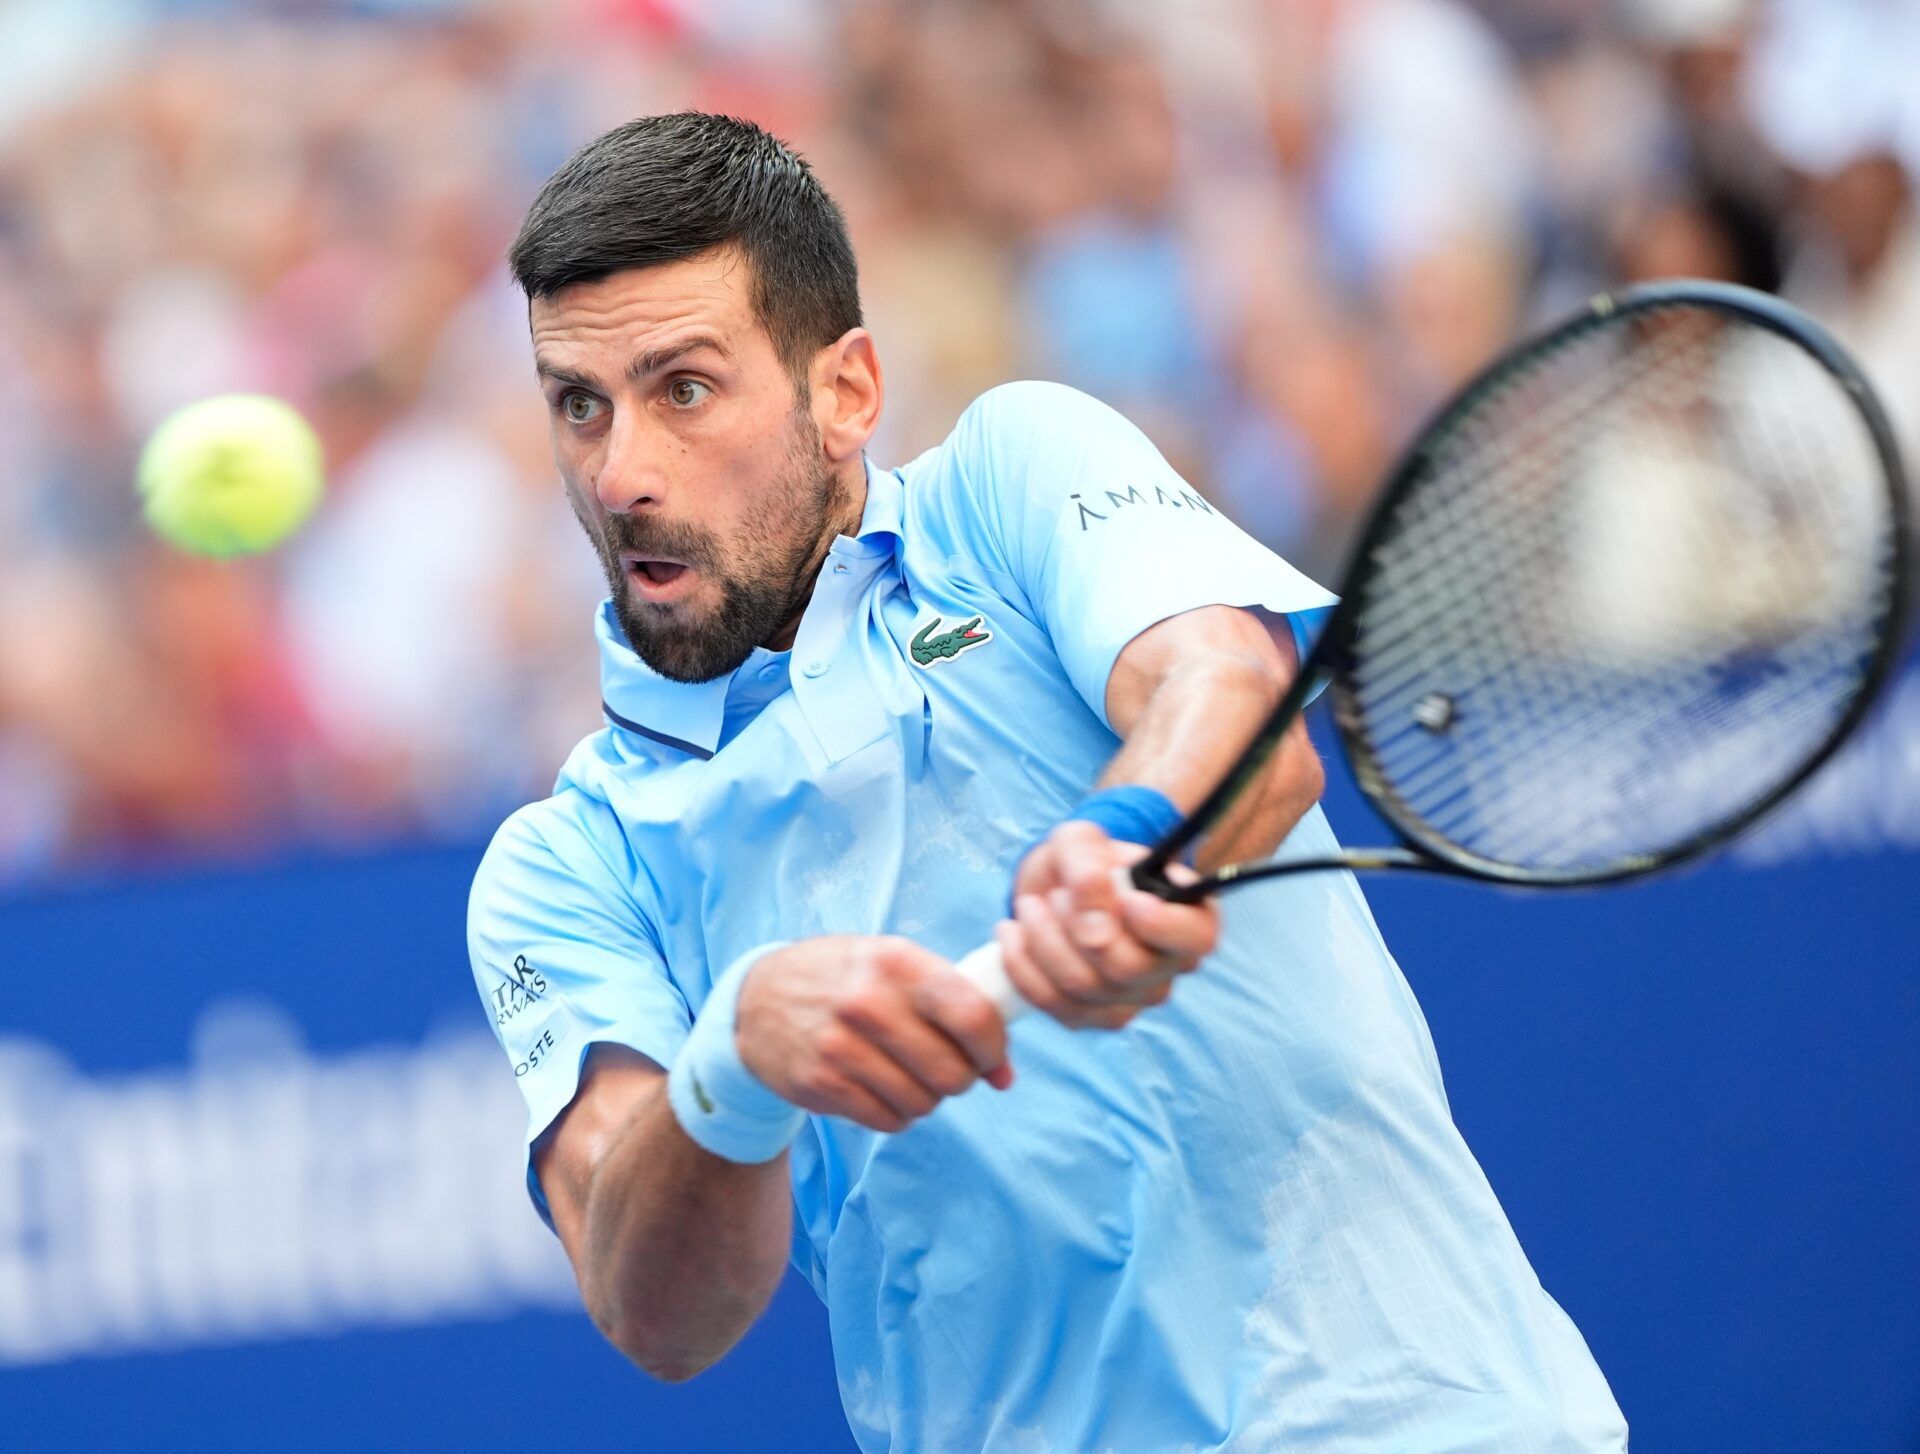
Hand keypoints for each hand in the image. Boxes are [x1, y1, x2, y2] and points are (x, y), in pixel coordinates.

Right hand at [735, 937, 1012, 1133]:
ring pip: (922, 1103)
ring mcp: (840, 1046)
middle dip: (960, 1078)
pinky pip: (888, 1121)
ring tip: (906, 1074)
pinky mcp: (820, 1084)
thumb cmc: (845, 978)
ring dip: (925, 1098)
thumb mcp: (895, 964)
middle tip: (945, 1067)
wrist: (758, 998)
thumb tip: (1005, 1074)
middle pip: (951, 1072)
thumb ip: (954, 1006)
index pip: (972, 1015)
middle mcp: (868, 1002)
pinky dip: (895, 1113)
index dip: (994, 1047)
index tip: (992, 1058)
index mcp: (897, 961)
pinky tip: (880, 1088)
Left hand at [998, 820, 1219, 1029]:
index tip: (1125, 897)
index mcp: (1189, 915)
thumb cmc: (1081, 860)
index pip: (1196, 937)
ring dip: (1043, 943)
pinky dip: (1024, 968)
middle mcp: (1170, 965)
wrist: (1054, 886)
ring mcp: (1134, 998)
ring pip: (1086, 989)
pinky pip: (1057, 1006)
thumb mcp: (1080, 841)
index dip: (1162, 924)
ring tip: (1029, 907)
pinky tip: (1012, 934)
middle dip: (1075, 927)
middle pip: (1128, 969)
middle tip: (1055, 895)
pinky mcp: (1094, 1016)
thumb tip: (1096, 932)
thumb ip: (1089, 870)